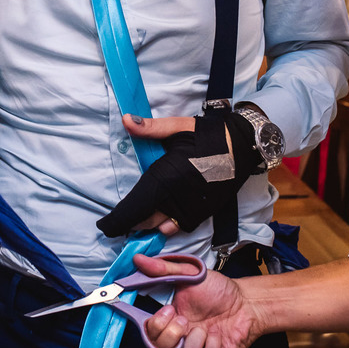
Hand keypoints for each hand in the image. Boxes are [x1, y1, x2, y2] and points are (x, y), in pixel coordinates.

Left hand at [97, 111, 261, 236]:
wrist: (244, 146)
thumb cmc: (209, 135)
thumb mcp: (178, 127)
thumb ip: (150, 129)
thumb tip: (127, 120)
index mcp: (165, 177)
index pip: (134, 207)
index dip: (116, 221)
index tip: (104, 226)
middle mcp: (176, 198)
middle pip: (144, 221)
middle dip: (129, 224)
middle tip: (117, 223)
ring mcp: (191, 209)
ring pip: (161, 227)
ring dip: (147, 226)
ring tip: (136, 221)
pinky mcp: (203, 213)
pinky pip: (179, 227)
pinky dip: (166, 226)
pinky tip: (161, 219)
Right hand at [137, 254, 261, 347]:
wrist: (247, 301)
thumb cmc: (218, 290)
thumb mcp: (190, 274)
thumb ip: (163, 269)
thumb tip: (138, 259)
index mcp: (170, 322)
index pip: (149, 335)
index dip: (155, 326)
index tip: (168, 310)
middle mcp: (181, 341)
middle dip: (173, 334)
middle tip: (186, 320)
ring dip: (198, 338)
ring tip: (207, 327)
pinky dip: (214, 346)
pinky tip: (219, 335)